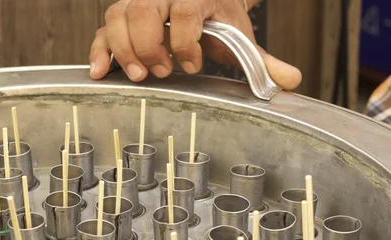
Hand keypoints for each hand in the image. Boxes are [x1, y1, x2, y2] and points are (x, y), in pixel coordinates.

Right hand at [89, 0, 301, 89]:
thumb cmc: (216, 19)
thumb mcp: (238, 36)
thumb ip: (260, 60)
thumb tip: (290, 81)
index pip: (186, 11)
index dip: (186, 40)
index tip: (193, 65)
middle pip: (145, 11)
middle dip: (150, 46)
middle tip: (163, 72)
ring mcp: (140, 3)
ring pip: (119, 16)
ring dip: (124, 49)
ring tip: (137, 74)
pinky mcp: (122, 16)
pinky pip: (103, 28)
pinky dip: (99, 50)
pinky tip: (99, 71)